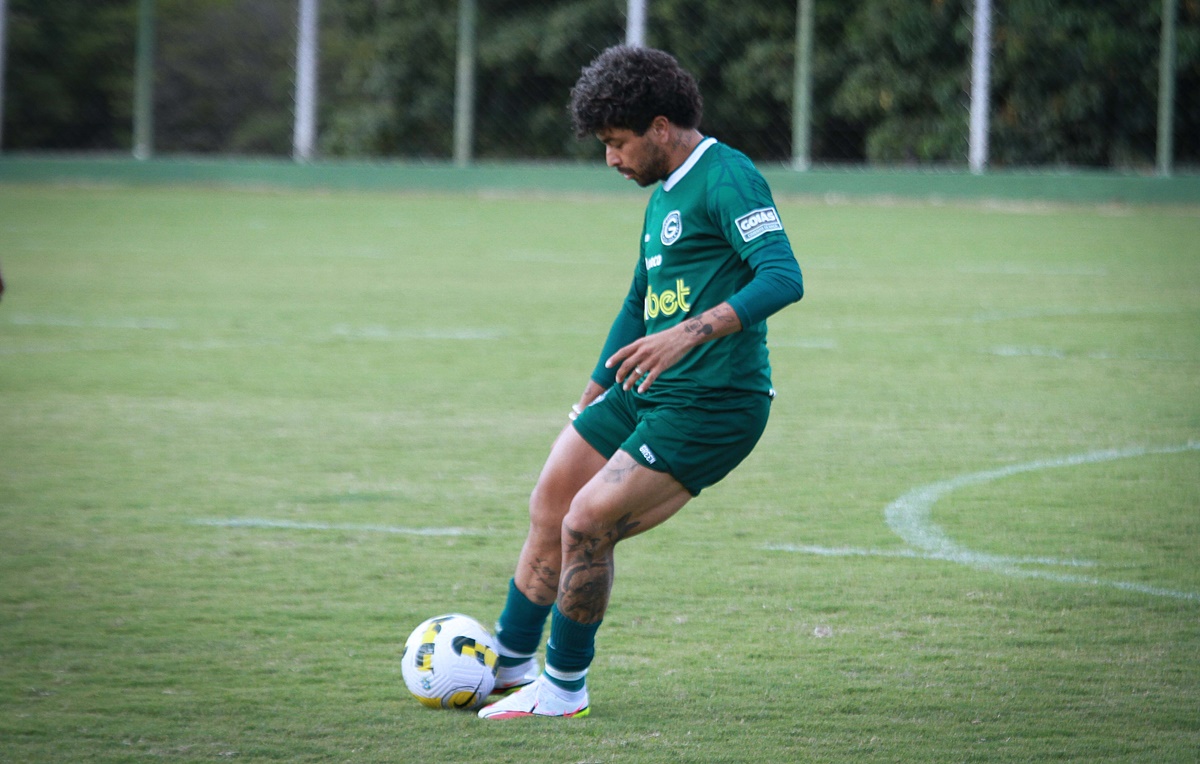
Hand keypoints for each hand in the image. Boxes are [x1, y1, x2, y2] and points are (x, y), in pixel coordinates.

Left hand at [606, 302, 741, 393]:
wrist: (682, 336)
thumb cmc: (665, 338)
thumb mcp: (649, 339)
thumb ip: (639, 347)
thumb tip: (631, 356)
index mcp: (640, 343)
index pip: (623, 351)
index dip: (614, 359)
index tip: (607, 365)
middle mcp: (644, 351)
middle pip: (627, 364)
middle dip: (620, 374)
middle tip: (618, 381)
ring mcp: (652, 359)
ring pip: (637, 373)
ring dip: (630, 382)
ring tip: (626, 388)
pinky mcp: (661, 366)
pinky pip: (650, 377)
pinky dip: (644, 385)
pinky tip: (640, 390)